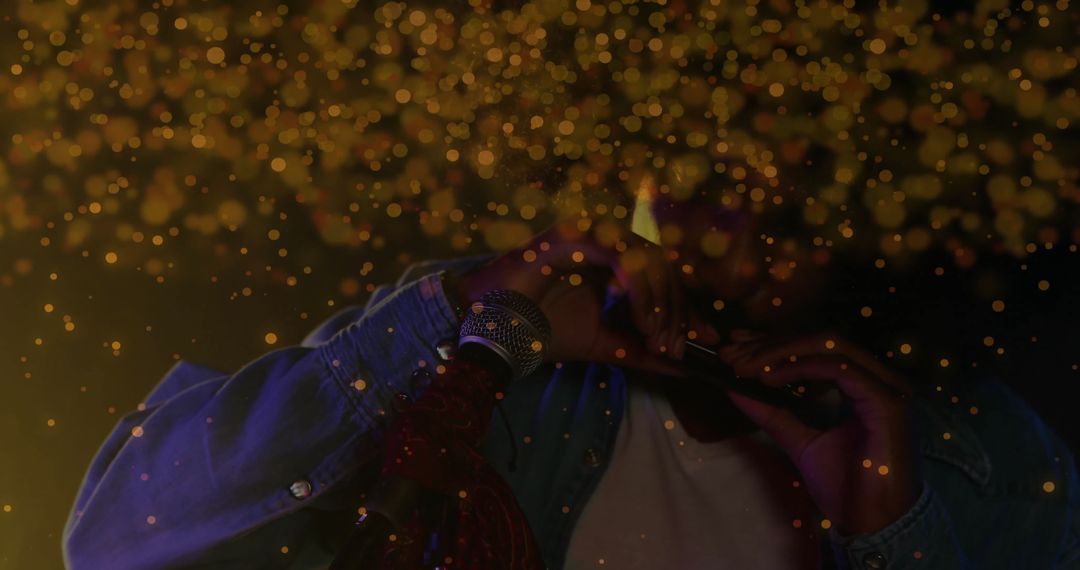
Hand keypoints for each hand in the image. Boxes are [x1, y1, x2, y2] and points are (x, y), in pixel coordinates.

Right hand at [456, 221, 716, 373]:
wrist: (499, 333)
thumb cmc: (544, 332)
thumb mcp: (606, 343)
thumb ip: (644, 349)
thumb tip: (687, 366)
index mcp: (612, 258)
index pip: (663, 273)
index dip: (686, 306)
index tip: (706, 339)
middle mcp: (604, 238)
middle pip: (663, 264)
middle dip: (679, 308)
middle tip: (682, 345)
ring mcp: (589, 232)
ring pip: (648, 258)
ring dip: (661, 302)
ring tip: (660, 338)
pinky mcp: (576, 236)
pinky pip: (624, 260)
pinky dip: (641, 293)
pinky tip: (643, 323)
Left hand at [719, 334, 918, 535]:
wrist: (874, 525)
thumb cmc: (846, 487)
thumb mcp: (799, 441)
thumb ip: (772, 413)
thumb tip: (736, 387)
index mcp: (864, 386)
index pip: (817, 348)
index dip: (775, 342)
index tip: (737, 346)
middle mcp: (880, 380)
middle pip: (820, 340)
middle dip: (771, 343)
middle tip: (731, 354)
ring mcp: (887, 388)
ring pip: (829, 345)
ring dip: (780, 351)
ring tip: (744, 366)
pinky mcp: (887, 403)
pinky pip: (839, 368)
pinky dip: (800, 367)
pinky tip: (769, 378)